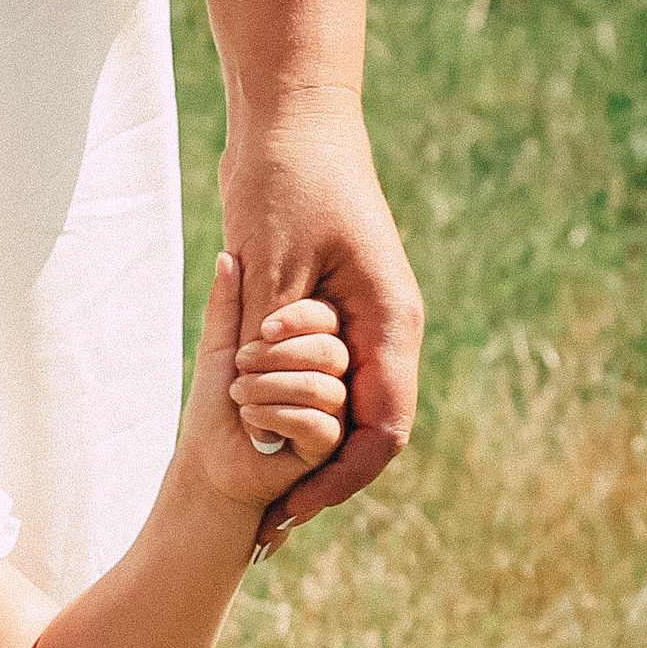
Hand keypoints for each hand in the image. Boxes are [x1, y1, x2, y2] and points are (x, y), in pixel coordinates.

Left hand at [178, 253, 348, 515]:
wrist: (203, 474)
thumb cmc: (212, 402)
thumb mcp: (219, 343)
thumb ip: (227, 306)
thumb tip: (225, 260)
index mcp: (336, 329)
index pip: (333, 319)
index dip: (299, 327)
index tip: (257, 333)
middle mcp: (352, 370)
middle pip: (335, 357)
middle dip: (279, 363)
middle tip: (237, 368)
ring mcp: (345, 405)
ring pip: (330, 388)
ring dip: (273, 389)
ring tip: (237, 393)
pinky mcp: (333, 442)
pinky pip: (326, 424)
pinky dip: (281, 415)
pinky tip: (248, 417)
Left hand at [218, 90, 421, 556]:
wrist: (290, 119)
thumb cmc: (284, 178)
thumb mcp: (271, 262)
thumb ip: (274, 338)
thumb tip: (270, 412)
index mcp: (389, 319)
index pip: (382, 428)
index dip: (340, 479)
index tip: (293, 512)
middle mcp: (386, 328)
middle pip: (368, 432)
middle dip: (323, 482)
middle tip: (272, 528)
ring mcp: (363, 321)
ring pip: (347, 411)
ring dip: (308, 455)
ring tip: (263, 504)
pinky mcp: (334, 312)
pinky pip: (325, 382)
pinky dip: (296, 416)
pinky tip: (257, 444)